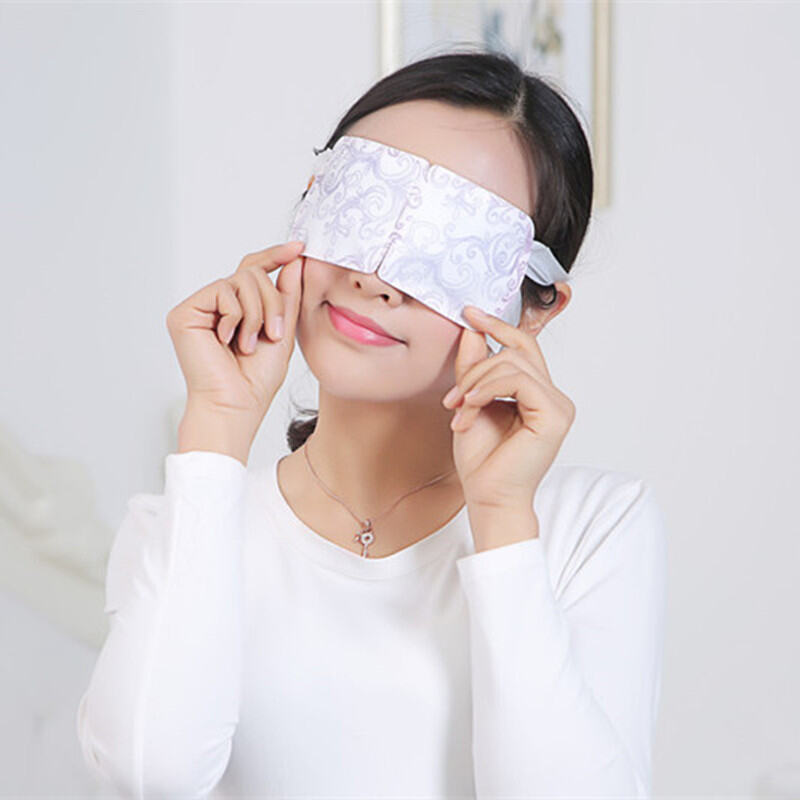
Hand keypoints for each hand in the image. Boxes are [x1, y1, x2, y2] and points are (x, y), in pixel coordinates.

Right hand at [166, 240, 304, 435]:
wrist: (236, 404)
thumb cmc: (257, 379)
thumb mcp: (283, 329)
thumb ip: (287, 295)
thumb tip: (294, 260)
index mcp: (239, 307)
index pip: (255, 270)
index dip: (276, 255)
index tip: (299, 247)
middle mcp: (217, 304)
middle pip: (252, 271)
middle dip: (272, 301)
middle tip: (275, 333)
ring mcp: (200, 306)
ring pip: (241, 279)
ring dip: (257, 312)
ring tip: (249, 343)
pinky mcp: (184, 311)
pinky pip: (222, 290)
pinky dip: (236, 316)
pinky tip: (227, 340)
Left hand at [442, 305, 575, 509]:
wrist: (487, 497)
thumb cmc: (482, 460)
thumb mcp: (469, 402)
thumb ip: (474, 367)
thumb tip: (472, 330)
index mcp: (537, 394)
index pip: (523, 346)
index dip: (498, 325)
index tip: (470, 313)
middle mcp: (553, 397)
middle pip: (516, 351)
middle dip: (476, 368)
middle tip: (453, 397)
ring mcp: (558, 406)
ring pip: (513, 363)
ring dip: (476, 383)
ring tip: (458, 409)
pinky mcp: (555, 416)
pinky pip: (518, 381)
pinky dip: (487, 390)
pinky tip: (470, 409)